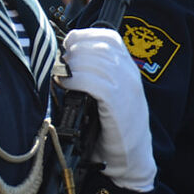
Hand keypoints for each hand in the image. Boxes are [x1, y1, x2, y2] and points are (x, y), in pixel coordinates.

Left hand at [59, 27, 154, 191]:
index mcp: (128, 67)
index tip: (67, 48)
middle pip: (96, 46)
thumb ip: (94, 71)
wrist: (131, 157)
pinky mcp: (118, 104)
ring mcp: (126, 88)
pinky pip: (92, 82)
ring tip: (62, 76)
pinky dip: (74, 80)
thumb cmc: (112, 124)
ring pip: (93, 61)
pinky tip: (66, 86)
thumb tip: (62, 55)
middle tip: (61, 66)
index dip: (82, 37)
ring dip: (71, 66)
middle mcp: (129, 74)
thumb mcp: (108, 91)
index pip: (107, 36)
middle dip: (73, 52)